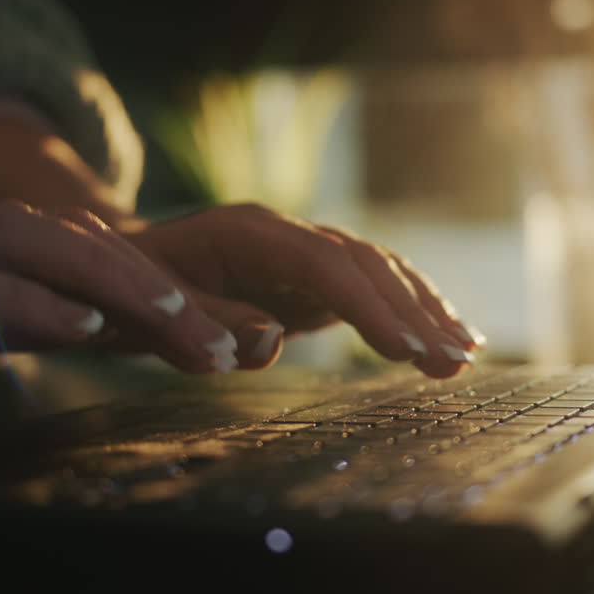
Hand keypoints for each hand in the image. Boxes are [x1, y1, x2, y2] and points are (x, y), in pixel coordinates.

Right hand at [0, 198, 238, 447]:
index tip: (236, 336)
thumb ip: (45, 313)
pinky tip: (80, 324)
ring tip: (184, 327)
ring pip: (44, 250)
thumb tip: (124, 325)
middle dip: (168, 293)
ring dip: (121, 287)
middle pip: (89, 245)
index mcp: (1, 236)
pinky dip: (29, 302)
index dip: (173, 292)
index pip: (102, 255)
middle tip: (232, 342)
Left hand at [107, 203, 485, 378]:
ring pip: (378, 268)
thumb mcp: (149, 310)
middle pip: (362, 261)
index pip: (321, 263)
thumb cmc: (133, 293)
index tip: (405, 348)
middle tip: (452, 362)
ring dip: (424, 310)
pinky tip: (450, 338)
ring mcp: (304, 249)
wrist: (128, 266)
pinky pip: (374, 285)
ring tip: (465, 355)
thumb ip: (205, 322)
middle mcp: (285, 232)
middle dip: (411, 311)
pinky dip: (414, 309)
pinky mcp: (314, 275)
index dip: (366, 304)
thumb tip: (268, 340)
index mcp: (245, 233)